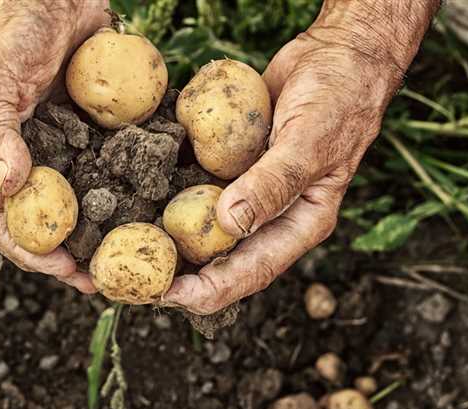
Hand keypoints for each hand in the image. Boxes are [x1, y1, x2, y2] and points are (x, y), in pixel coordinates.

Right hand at [0, 0, 107, 291]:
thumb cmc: (11, 32)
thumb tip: (9, 187)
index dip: (26, 251)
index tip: (62, 268)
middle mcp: (29, 162)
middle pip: (45, 224)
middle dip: (71, 255)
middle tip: (105, 277)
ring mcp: (65, 149)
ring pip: (82, 204)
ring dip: (104, 232)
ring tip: (133, 254)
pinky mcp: (95, 133)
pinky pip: (112, 168)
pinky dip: (129, 189)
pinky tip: (156, 204)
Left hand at [163, 1, 437, 314]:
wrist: (336, 54)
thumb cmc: (339, 98)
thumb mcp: (310, 143)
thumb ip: (273, 184)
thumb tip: (229, 223)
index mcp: (299, 223)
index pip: (253, 270)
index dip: (212, 288)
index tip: (172, 296)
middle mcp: (270, 215)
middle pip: (222, 258)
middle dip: (182, 274)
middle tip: (136, 280)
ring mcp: (246, 190)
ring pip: (204, 226)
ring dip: (170, 240)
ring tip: (129, 250)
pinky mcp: (228, 166)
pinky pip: (197, 186)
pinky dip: (170, 194)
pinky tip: (137, 198)